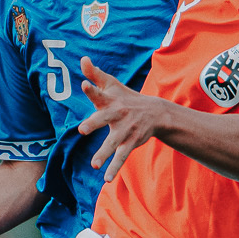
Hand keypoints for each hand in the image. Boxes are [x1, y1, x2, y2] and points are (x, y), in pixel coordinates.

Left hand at [75, 57, 165, 181]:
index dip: (92, 89)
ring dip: (104, 153)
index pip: (99, 93)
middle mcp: (117, 114)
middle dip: (94, 122)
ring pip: (113, 143)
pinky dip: (114, 167)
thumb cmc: (125, 97)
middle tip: (82, 129)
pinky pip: (121, 157)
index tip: (84, 84)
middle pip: (104, 118)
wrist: (156, 112)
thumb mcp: (111, 84)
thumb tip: (82, 59)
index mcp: (110, 100)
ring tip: (94, 165)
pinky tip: (106, 179)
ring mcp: (125, 130)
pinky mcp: (130, 143)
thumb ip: (94, 74)